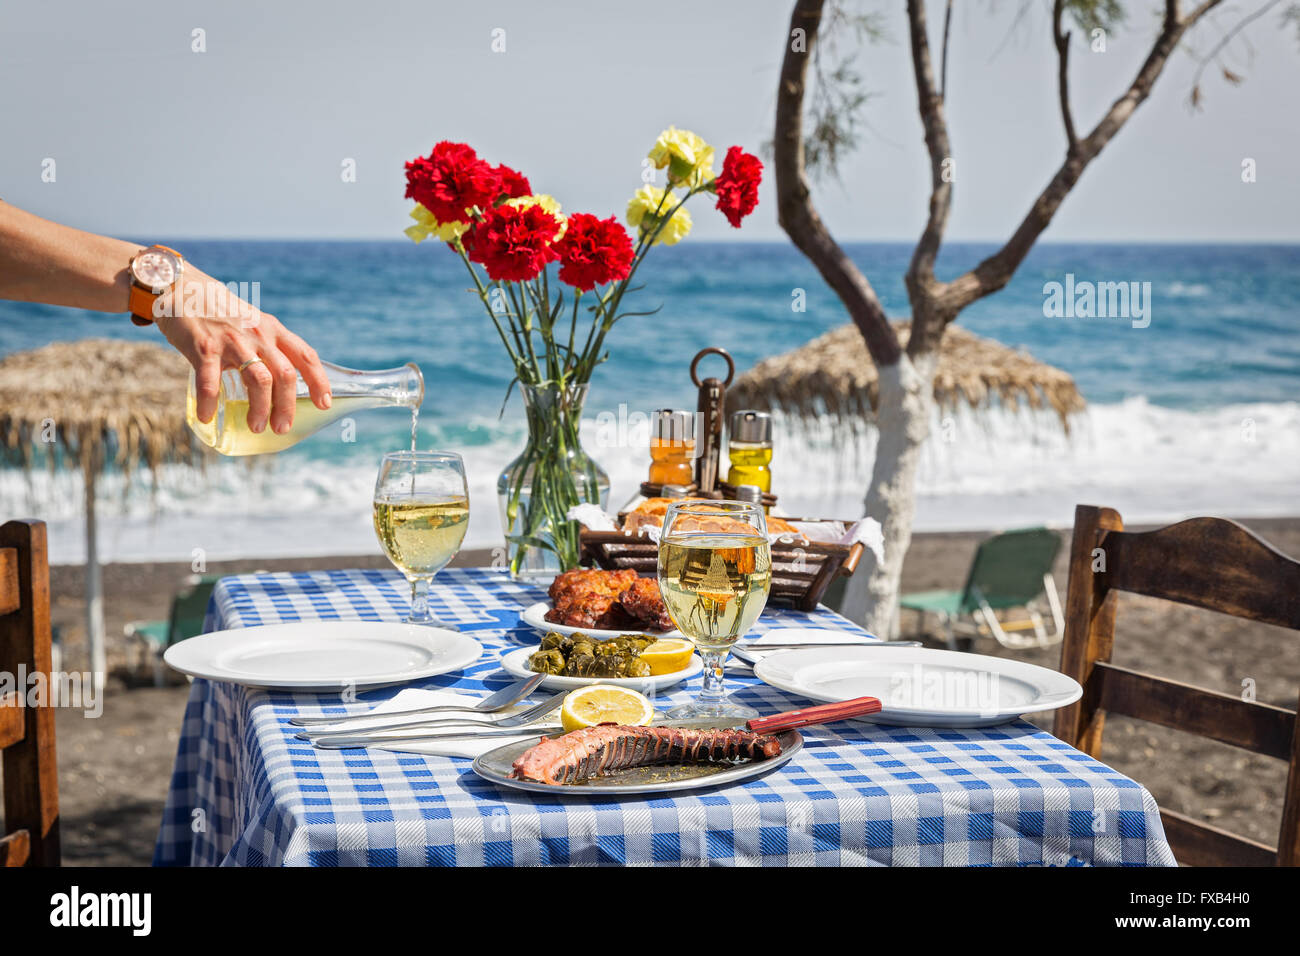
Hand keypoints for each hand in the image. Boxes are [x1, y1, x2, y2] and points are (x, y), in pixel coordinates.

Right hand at [155, 269, 330, 433]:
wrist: (181, 287)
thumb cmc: (220, 314)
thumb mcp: (253, 324)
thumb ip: (267, 347)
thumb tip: (280, 386)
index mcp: (273, 330)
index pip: (305, 356)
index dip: (319, 381)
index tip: (324, 403)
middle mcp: (258, 335)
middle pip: (284, 375)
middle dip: (286, 406)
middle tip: (282, 428)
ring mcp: (233, 341)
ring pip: (259, 380)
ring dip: (260, 408)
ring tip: (256, 427)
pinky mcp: (204, 347)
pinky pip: (210, 382)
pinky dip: (210, 402)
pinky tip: (208, 416)